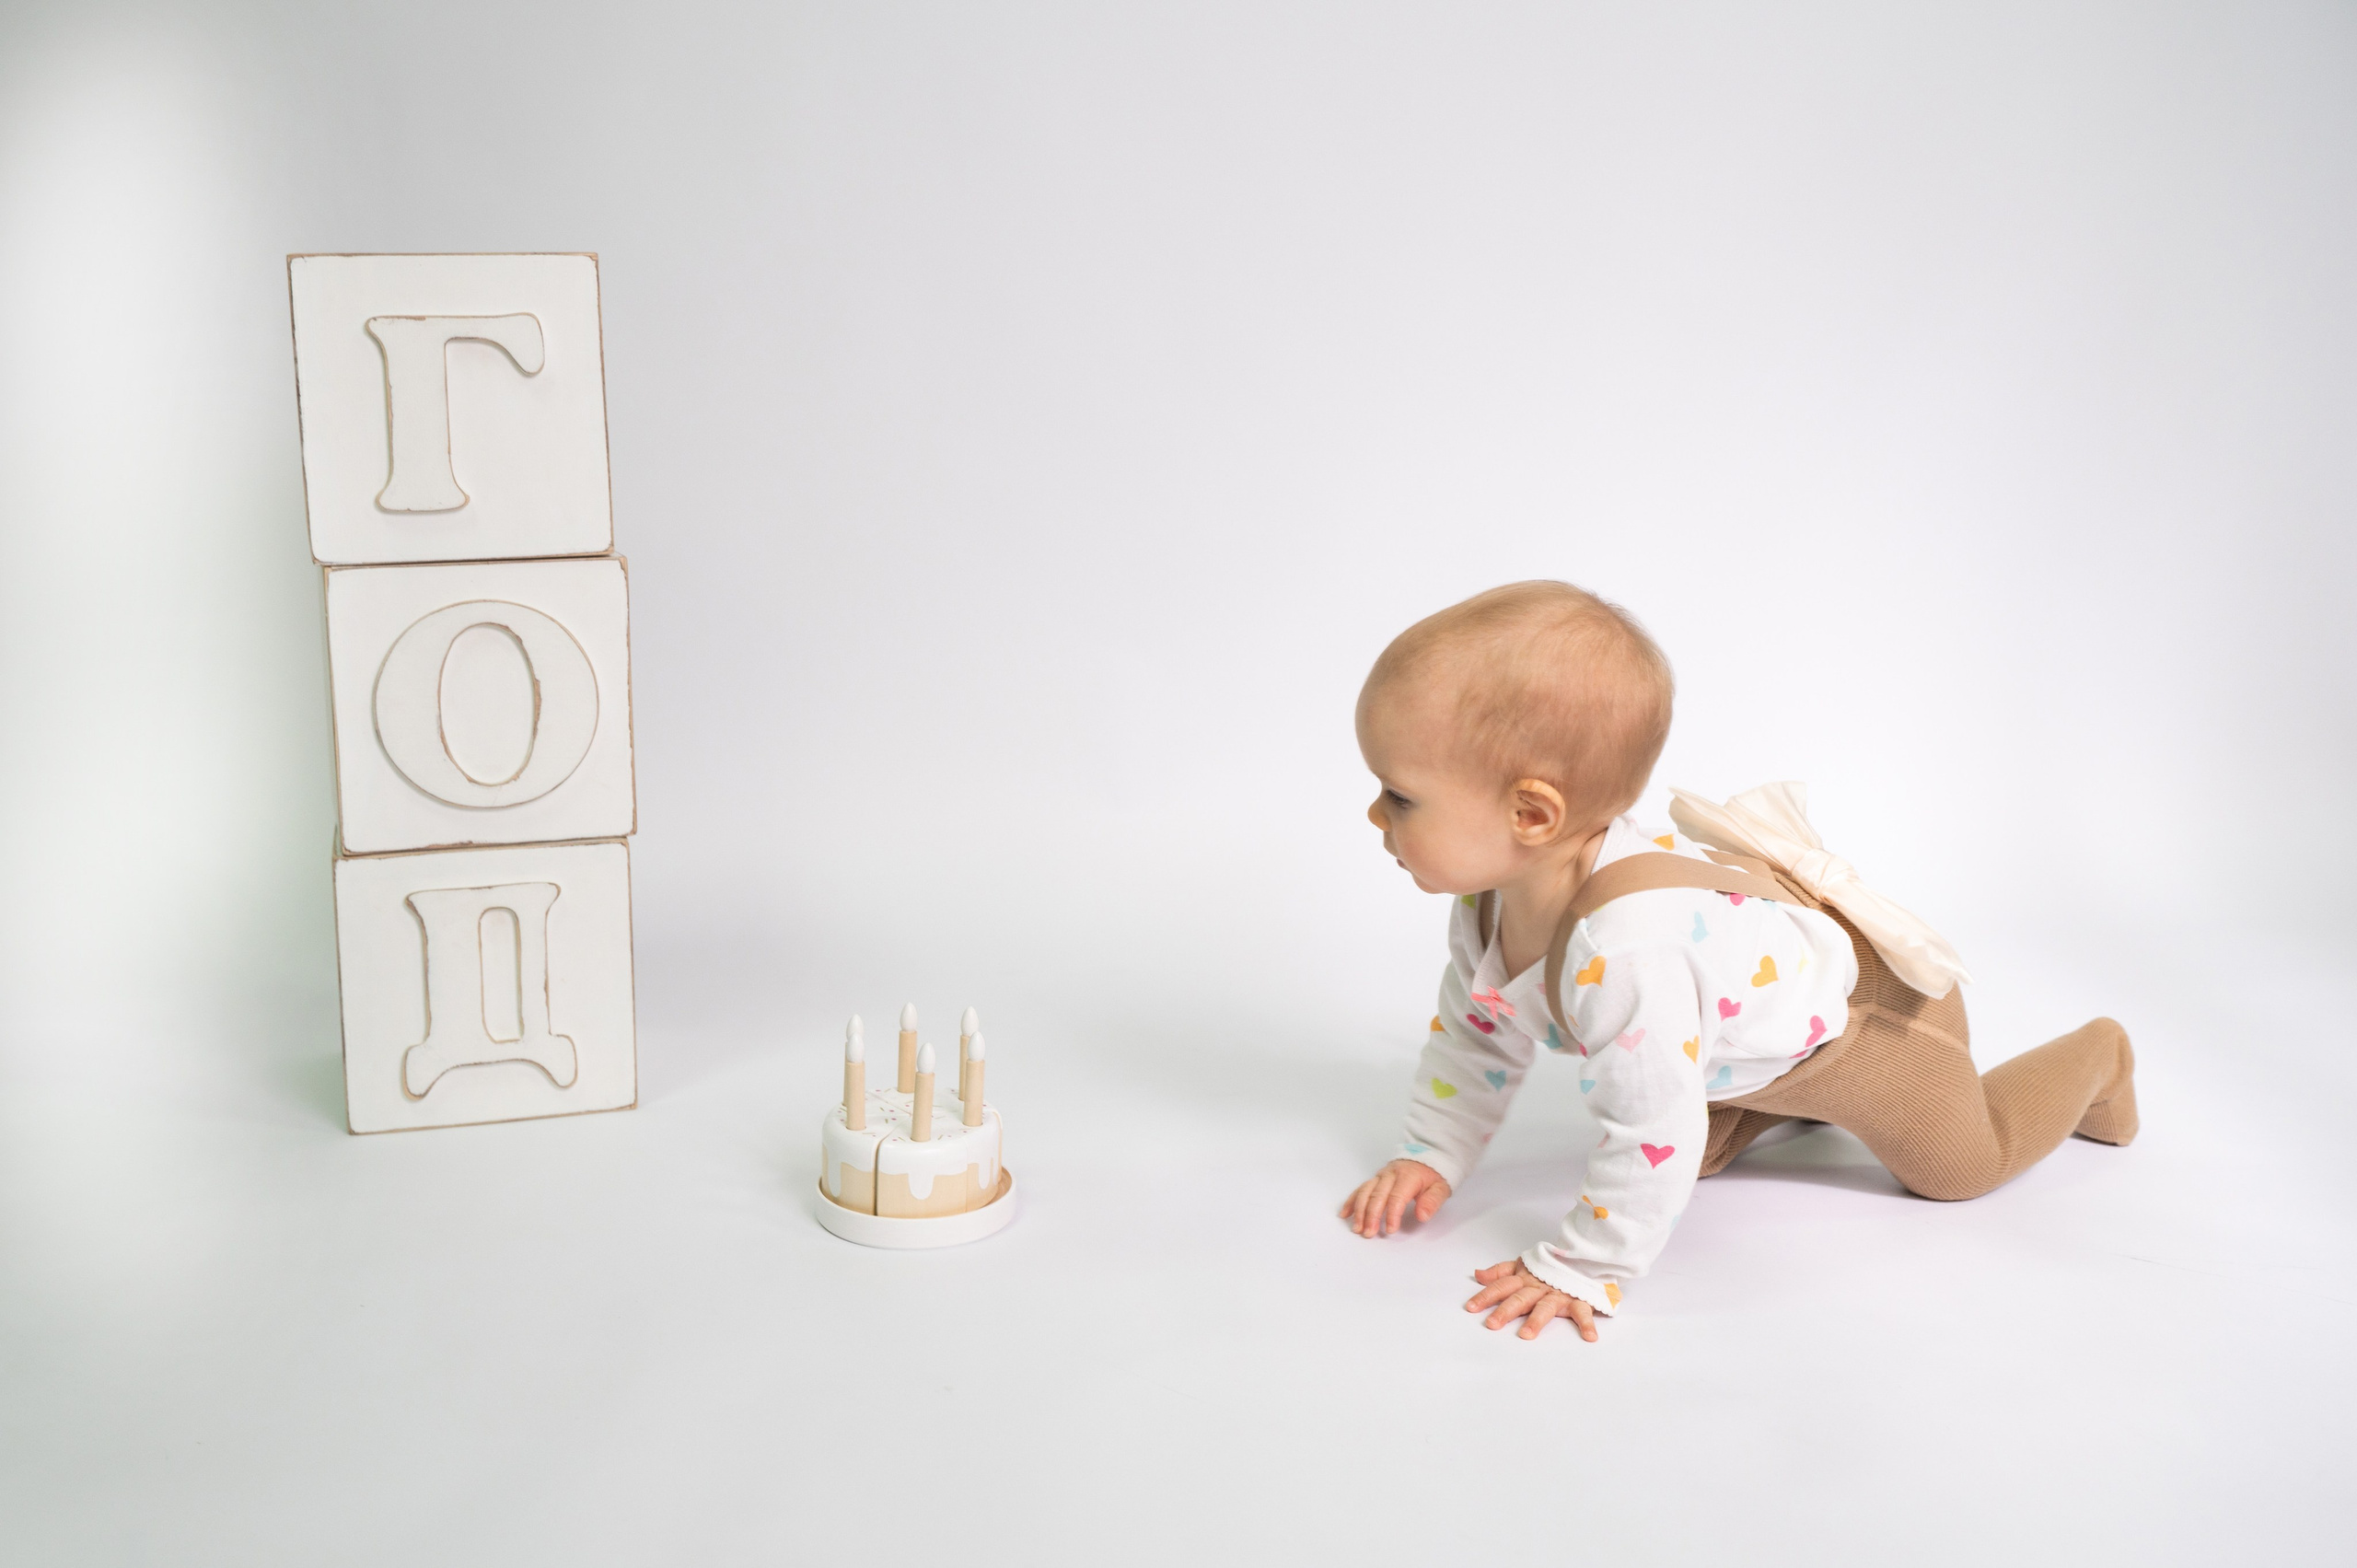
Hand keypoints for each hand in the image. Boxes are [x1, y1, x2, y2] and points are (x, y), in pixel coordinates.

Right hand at [1339, 1159, 1451, 1237]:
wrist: (1427, 1155)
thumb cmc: (1433, 1175)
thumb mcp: (1441, 1188)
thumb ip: (1432, 1201)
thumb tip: (1422, 1216)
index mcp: (1408, 1176)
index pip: (1397, 1196)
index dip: (1392, 1214)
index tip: (1391, 1230)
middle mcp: (1391, 1174)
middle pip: (1377, 1195)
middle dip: (1371, 1215)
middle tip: (1369, 1233)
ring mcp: (1380, 1176)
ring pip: (1365, 1191)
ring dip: (1359, 1211)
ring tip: (1357, 1228)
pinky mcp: (1375, 1179)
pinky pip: (1360, 1189)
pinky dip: (1352, 1201)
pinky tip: (1345, 1214)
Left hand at [1466, 1258, 1599, 1341]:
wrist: (1581, 1259)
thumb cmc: (1548, 1268)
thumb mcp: (1522, 1267)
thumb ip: (1500, 1272)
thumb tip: (1477, 1275)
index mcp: (1524, 1279)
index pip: (1501, 1286)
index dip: (1486, 1296)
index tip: (1471, 1308)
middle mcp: (1539, 1287)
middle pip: (1520, 1298)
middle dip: (1506, 1311)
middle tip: (1492, 1324)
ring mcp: (1558, 1294)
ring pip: (1546, 1307)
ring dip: (1536, 1320)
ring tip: (1526, 1334)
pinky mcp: (1578, 1300)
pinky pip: (1583, 1312)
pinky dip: (1587, 1324)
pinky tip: (1589, 1337)